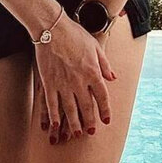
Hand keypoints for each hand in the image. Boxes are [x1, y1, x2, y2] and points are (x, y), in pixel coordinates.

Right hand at [32, 14, 116, 143]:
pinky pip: (52, 103)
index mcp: (93, 72)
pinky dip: (54, 116)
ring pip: (70, 109)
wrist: (52, 28)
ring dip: (74, 124)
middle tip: (91, 132)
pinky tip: (55, 125)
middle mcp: (79, 81)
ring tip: (76, 134)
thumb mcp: (95, 46)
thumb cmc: (75, 34)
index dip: (105, 110)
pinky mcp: (48, 82)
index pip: (102, 96)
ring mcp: (63, 83)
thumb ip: (105, 64)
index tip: (106, 120)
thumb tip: (112, 78)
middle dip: (89, 122)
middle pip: (87, 107)